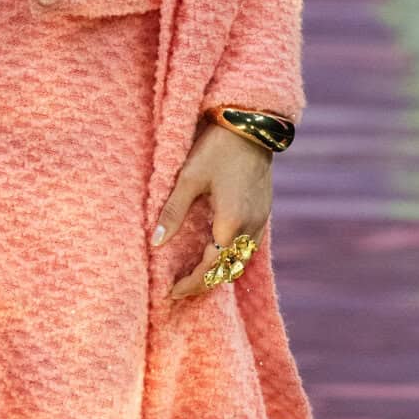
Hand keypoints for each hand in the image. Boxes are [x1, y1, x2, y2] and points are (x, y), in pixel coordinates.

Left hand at [153, 125, 272, 302]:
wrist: (251, 126)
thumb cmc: (217, 149)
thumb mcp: (189, 179)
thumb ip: (172, 213)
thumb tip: (155, 243)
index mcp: (230, 223)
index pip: (210, 268)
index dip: (191, 284)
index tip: (171, 292)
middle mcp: (250, 227)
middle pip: (228, 270)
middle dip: (204, 283)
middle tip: (180, 290)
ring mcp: (260, 220)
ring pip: (241, 260)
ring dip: (219, 271)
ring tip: (196, 276)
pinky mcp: (264, 212)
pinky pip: (249, 246)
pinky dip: (232, 256)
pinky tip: (217, 252)